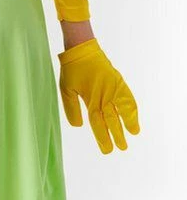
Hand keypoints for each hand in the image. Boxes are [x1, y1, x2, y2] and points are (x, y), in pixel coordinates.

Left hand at [58, 38, 139, 153]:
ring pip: (124, 108)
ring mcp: (113, 88)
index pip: (98, 123)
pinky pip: (127, 96)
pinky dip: (132, 107)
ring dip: (129, 121)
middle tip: (122, 148)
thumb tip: (79, 126)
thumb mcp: (66, 90)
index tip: (107, 150)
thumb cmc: (72, 70)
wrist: (82, 49)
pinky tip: (134, 114)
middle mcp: (104, 96)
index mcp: (91, 99)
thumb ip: (71, 109)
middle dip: (117, 135)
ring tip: (134, 132)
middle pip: (112, 120)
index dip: (103, 137)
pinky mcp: (118, 81)